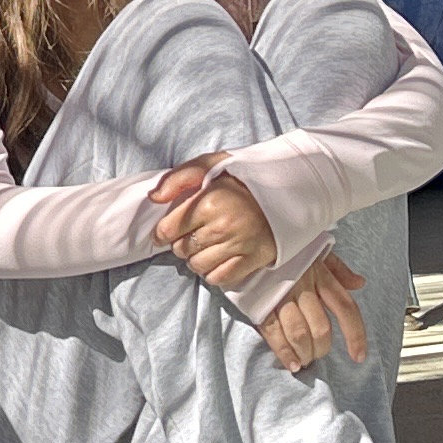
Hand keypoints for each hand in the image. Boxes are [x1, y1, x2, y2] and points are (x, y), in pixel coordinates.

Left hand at [148, 154, 281, 293]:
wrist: (289, 188)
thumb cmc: (245, 177)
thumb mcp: (210, 164)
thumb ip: (178, 178)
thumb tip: (154, 198)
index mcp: (209, 202)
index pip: (168, 230)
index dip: (163, 232)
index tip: (166, 231)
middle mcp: (222, 226)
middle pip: (181, 249)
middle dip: (181, 243)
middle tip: (193, 233)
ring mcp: (238, 245)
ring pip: (198, 266)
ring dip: (196, 258)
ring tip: (206, 245)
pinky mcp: (252, 259)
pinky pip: (219, 278)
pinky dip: (214, 272)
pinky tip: (218, 257)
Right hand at [251, 250, 369, 377]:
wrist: (248, 241)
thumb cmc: (285, 252)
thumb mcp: (315, 252)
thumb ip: (339, 270)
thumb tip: (360, 283)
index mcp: (321, 274)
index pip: (345, 308)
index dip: (356, 335)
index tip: (358, 356)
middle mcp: (303, 285)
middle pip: (321, 328)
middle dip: (321, 349)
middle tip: (317, 354)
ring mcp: (281, 295)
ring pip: (299, 333)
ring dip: (304, 353)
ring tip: (304, 360)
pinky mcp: (260, 302)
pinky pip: (274, 332)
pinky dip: (284, 353)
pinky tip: (291, 363)